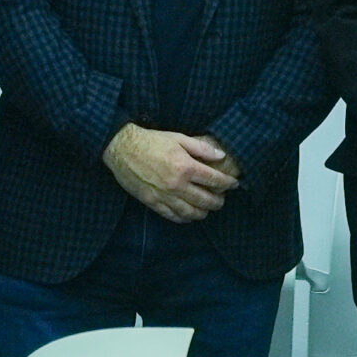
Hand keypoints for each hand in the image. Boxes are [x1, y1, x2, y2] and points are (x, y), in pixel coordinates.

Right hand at [103, 124, 237, 223]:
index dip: (228, 183)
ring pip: (191, 212)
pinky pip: (173, 216)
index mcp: (185, 167)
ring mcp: (164, 196)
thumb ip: (202, 148)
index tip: (234, 183)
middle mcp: (176, 184)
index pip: (214, 180)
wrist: (122, 149)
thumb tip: (221, 155)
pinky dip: (185, 218)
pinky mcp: (152, 202)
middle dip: (219, 201)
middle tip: (222, 198)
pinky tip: (190, 215)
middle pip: (205, 200)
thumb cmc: (151, 141)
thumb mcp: (179, 138)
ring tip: (208, 208)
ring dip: (204, 212)